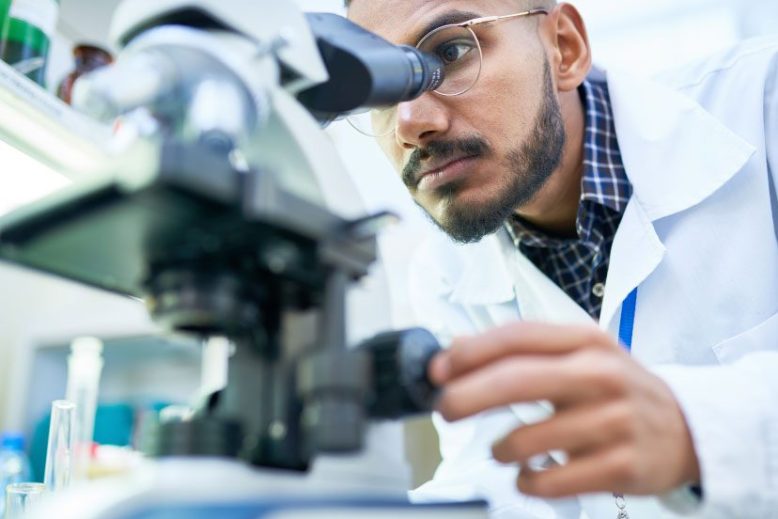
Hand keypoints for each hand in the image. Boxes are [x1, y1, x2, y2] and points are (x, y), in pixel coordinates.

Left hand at [429, 322, 700, 497]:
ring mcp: (614, 421)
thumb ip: (522, 351)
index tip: (438, 370)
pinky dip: (526, 481)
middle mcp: (600, 375)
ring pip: (529, 438)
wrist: (687, 428)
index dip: (470, 352)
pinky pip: (551, 481)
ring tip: (501, 449)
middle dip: (467, 396)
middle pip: (517, 380)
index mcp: (585, 341)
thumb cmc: (615, 389)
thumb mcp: (578, 355)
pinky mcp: (622, 466)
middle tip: (444, 410)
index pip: (517, 337)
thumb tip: (455, 350)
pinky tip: (527, 475)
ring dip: (500, 449)